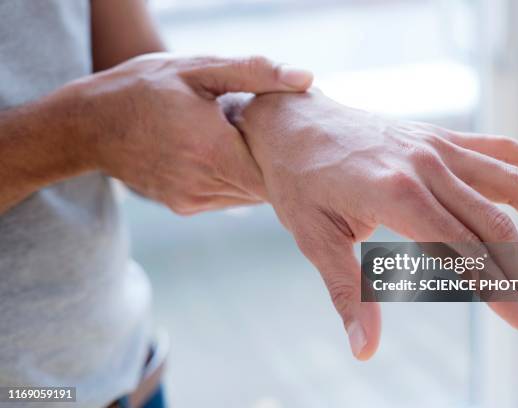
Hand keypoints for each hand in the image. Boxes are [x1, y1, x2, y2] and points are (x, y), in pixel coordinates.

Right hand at [67, 53, 312, 213]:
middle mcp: (205, 184)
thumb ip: (255, 73)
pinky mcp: (183, 206)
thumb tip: (306, 78)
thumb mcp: (198, 69)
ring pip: (248, 195)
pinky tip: (224, 152)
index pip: (278, 170)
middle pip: (266, 185)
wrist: (89, 124)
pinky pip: (225, 197)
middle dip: (275, 161)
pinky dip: (233, 178)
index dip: (291, 153)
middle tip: (277, 133)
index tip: (294, 132)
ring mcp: (192, 200)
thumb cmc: (144, 88)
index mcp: (215, 150)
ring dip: (254, 170)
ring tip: (247, 140)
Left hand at [230, 89, 517, 359]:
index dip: (497, 291)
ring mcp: (435, 147)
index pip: (460, 251)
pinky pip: (494, 146)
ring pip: (506, 185)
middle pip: (492, 225)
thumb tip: (364, 350)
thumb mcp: (314, 239)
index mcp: (394, 195)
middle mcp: (424, 166)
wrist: (292, 125)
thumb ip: (347, 293)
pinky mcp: (437, 137)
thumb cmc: (299, 183)